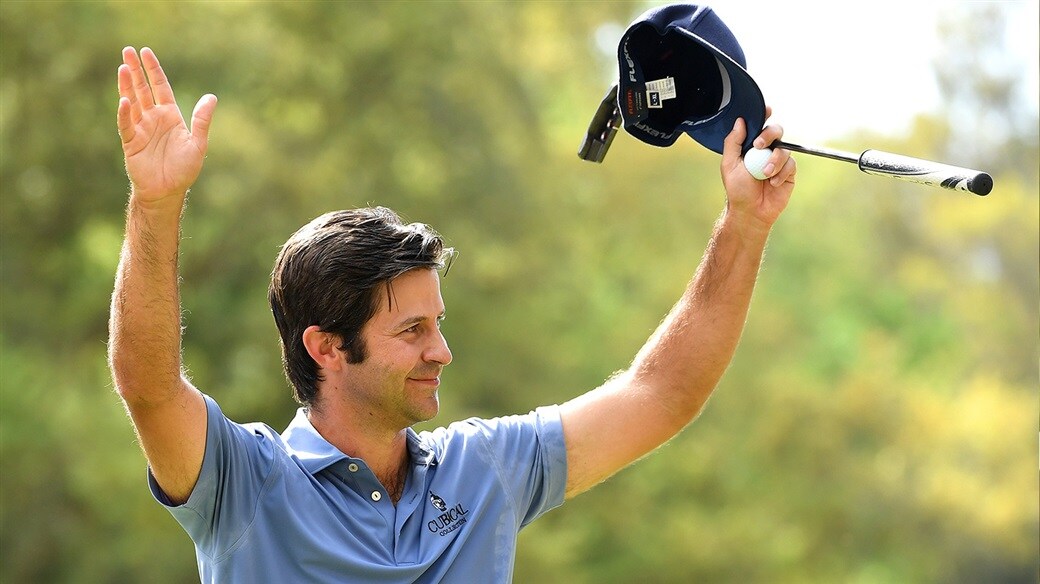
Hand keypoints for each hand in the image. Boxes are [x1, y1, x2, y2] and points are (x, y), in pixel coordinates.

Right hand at [117, 47, 215, 207]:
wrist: (168, 191)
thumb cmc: (183, 169)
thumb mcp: (198, 143)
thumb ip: (202, 120)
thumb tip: (212, 97)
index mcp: (170, 115)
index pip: (160, 86)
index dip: (153, 70)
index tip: (146, 52)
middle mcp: (153, 118)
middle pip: (143, 89)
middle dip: (135, 70)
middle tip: (127, 50)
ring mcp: (140, 128)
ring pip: (132, 102)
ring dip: (127, 85)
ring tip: (122, 67)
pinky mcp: (130, 142)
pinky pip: (126, 124)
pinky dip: (125, 113)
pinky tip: (124, 100)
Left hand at [720, 107, 795, 235]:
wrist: (750, 211)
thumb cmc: (738, 190)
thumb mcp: (729, 164)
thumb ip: (733, 142)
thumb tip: (740, 121)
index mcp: (751, 146)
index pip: (759, 125)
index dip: (765, 115)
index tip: (767, 110)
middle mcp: (767, 150)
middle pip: (776, 131)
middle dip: (769, 134)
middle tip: (759, 145)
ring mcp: (779, 161)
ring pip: (784, 149)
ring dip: (774, 160)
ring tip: (765, 174)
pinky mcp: (789, 172)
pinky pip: (791, 164)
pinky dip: (781, 173)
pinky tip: (773, 183)